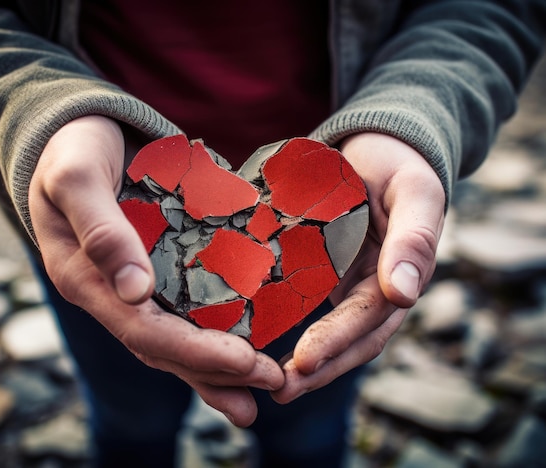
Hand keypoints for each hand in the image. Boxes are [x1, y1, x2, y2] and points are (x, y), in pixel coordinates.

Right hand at [29, 115, 283, 425]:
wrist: (75, 135)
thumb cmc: (73, 149)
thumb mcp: (77, 177)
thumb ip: (101, 230)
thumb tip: (135, 290)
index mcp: (84, 280)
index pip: (143, 332)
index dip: (195, 352)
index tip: (246, 362)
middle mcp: (108, 294)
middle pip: (163, 348)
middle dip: (218, 369)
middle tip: (272, 381)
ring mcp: (129, 288)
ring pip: (174, 340)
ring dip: (217, 368)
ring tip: (264, 385)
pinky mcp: (151, 272)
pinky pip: (182, 313)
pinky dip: (212, 335)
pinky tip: (244, 350)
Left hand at [272, 132, 444, 401]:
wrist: (378, 150)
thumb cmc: (399, 167)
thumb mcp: (415, 192)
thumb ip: (414, 238)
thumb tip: (404, 294)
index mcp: (398, 278)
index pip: (368, 321)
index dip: (338, 343)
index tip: (303, 363)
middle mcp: (374, 290)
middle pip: (349, 340)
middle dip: (317, 369)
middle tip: (278, 390)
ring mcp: (349, 284)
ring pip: (329, 332)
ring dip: (303, 361)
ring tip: (265, 380)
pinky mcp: (325, 273)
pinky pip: (307, 305)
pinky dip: (288, 327)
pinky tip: (258, 340)